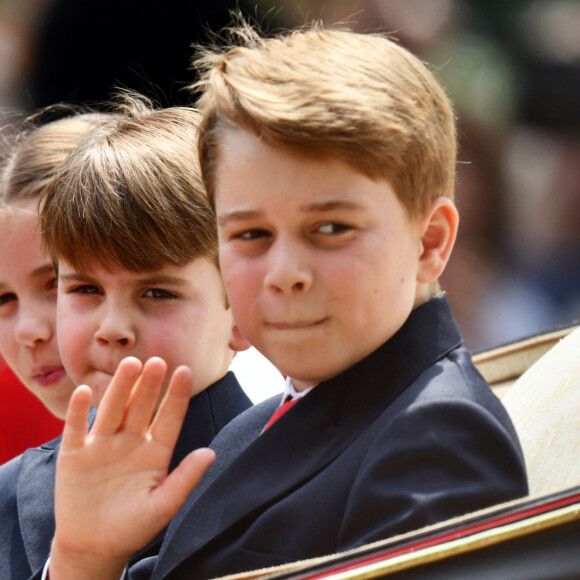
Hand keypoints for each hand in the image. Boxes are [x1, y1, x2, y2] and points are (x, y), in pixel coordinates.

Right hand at [49, 357, 214, 579]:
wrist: (92, 547)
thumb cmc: (132, 526)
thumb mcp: (163, 505)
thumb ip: (185, 478)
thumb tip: (211, 453)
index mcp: (155, 451)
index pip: (169, 418)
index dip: (176, 396)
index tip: (186, 371)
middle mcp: (130, 441)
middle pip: (140, 407)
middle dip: (149, 385)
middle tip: (157, 361)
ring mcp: (102, 445)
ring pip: (113, 410)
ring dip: (120, 388)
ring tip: (131, 365)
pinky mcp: (74, 454)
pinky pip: (77, 428)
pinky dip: (79, 410)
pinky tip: (85, 391)